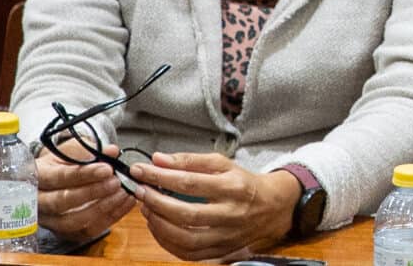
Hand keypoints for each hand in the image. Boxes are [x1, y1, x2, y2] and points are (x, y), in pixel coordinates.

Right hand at [36, 146, 134, 240]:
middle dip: (92, 193)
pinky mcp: (66, 233)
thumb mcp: (72, 149)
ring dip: (101, 208)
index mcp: (38, 177)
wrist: (54, 179)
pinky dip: (110, 217)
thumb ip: (90, 150)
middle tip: (115, 182)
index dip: (84, 174)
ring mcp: (50, 221)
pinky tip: (125, 203)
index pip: (59, 177)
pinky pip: (87, 231)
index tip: (107, 169)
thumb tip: (111, 152)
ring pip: (73, 221)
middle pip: (61, 203)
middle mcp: (39, 202)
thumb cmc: (63, 163)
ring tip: (122, 193)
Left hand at [128, 154, 298, 260]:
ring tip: (146, 209)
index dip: (161, 176)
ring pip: (185, 238)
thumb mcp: (223, 164)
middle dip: (156, 202)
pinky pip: (187, 253)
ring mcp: (226, 235)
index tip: (141, 170)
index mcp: (233, 187)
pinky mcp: (220, 250)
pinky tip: (158, 227)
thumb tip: (158, 159)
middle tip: (140, 191)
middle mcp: (231, 213)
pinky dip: (167, 242)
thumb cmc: (243, 183)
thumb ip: (190, 160)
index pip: (190, 182)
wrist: (272, 207)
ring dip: (158, 225)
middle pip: (186, 213)